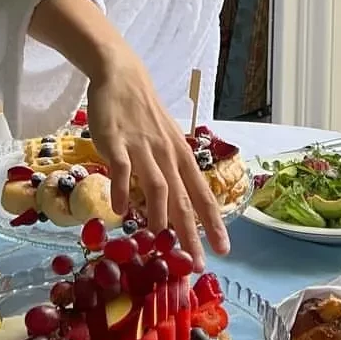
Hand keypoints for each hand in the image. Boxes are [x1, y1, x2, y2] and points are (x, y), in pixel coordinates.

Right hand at [84, 50, 228, 266]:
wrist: (122, 77)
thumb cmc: (146, 115)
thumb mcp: (166, 141)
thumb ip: (169, 172)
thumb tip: (173, 208)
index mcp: (182, 156)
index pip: (203, 194)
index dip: (213, 223)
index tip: (223, 250)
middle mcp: (167, 154)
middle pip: (183, 198)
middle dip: (191, 232)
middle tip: (195, 262)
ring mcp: (142, 148)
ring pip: (157, 186)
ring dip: (160, 217)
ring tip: (160, 244)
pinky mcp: (117, 141)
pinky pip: (122, 169)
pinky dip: (122, 191)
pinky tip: (120, 212)